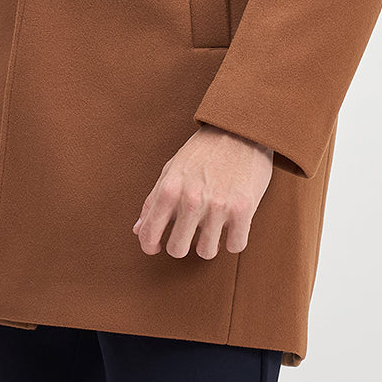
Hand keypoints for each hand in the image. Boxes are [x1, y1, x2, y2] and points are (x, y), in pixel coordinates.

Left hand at [133, 124, 273, 260]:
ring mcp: (218, 205)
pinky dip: (233, 240)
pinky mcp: (244, 209)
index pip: (149, 233)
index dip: (149, 245)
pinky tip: (231, 227)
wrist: (240, 129)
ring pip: (206, 252)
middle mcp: (192, 199)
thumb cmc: (203, 150)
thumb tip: (138, 230)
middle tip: (187, 235)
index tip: (155, 247)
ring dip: (208, 244)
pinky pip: (235, 246)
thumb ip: (153, 201)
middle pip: (177, 249)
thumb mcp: (172, 169)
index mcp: (170, 188)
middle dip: (180, 245)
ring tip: (211, 229)